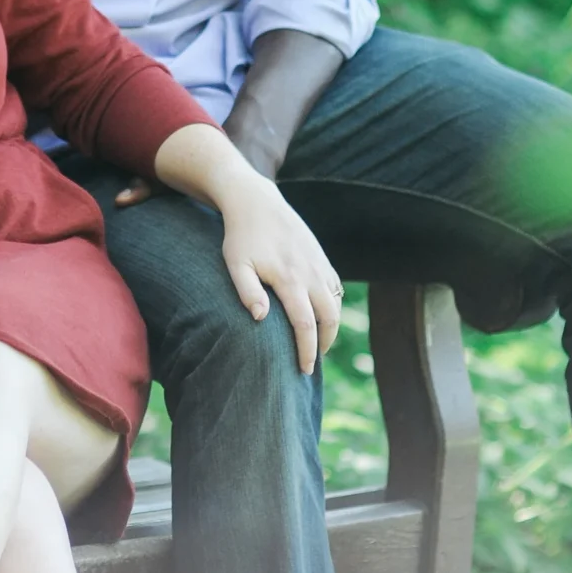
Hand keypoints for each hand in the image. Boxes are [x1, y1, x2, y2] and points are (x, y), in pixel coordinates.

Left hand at [216, 173, 342, 375]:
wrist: (256, 202)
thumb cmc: (241, 236)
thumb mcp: (236, 264)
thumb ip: (247, 291)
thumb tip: (262, 319)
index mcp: (290, 279)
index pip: (306, 325)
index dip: (308, 352)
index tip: (304, 370)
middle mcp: (310, 273)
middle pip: (330, 319)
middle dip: (324, 344)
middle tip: (311, 363)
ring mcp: (319, 264)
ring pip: (336, 304)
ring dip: (331, 327)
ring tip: (317, 343)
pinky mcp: (321, 257)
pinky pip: (335, 287)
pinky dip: (332, 306)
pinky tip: (320, 316)